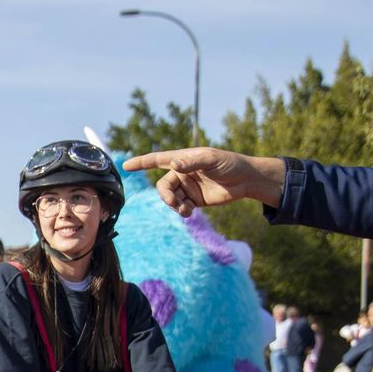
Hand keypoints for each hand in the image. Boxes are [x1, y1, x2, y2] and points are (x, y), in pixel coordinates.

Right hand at [118, 147, 286, 217]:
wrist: (246, 180)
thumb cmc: (230, 164)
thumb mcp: (212, 159)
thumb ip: (191, 162)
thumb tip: (174, 165)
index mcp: (183, 159)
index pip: (157, 160)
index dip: (141, 163)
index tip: (126, 166)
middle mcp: (182, 173)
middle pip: (163, 186)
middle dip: (166, 196)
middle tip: (176, 204)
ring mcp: (187, 187)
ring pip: (170, 198)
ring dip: (174, 206)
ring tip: (186, 211)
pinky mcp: (194, 200)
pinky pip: (180, 207)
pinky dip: (181, 211)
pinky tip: (190, 212)